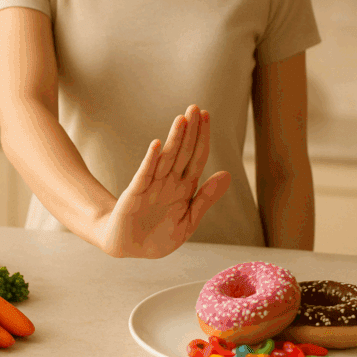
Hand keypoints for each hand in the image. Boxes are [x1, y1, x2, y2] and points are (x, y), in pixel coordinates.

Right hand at [101, 105, 230, 257]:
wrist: (129, 248)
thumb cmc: (158, 236)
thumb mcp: (188, 221)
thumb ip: (206, 198)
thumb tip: (227, 174)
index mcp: (184, 188)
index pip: (197, 157)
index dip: (202, 138)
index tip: (206, 116)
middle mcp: (169, 182)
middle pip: (182, 152)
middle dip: (190, 130)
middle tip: (194, 107)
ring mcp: (152, 186)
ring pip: (166, 159)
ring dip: (174, 139)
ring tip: (182, 120)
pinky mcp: (135, 194)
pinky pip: (144, 175)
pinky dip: (151, 160)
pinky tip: (157, 145)